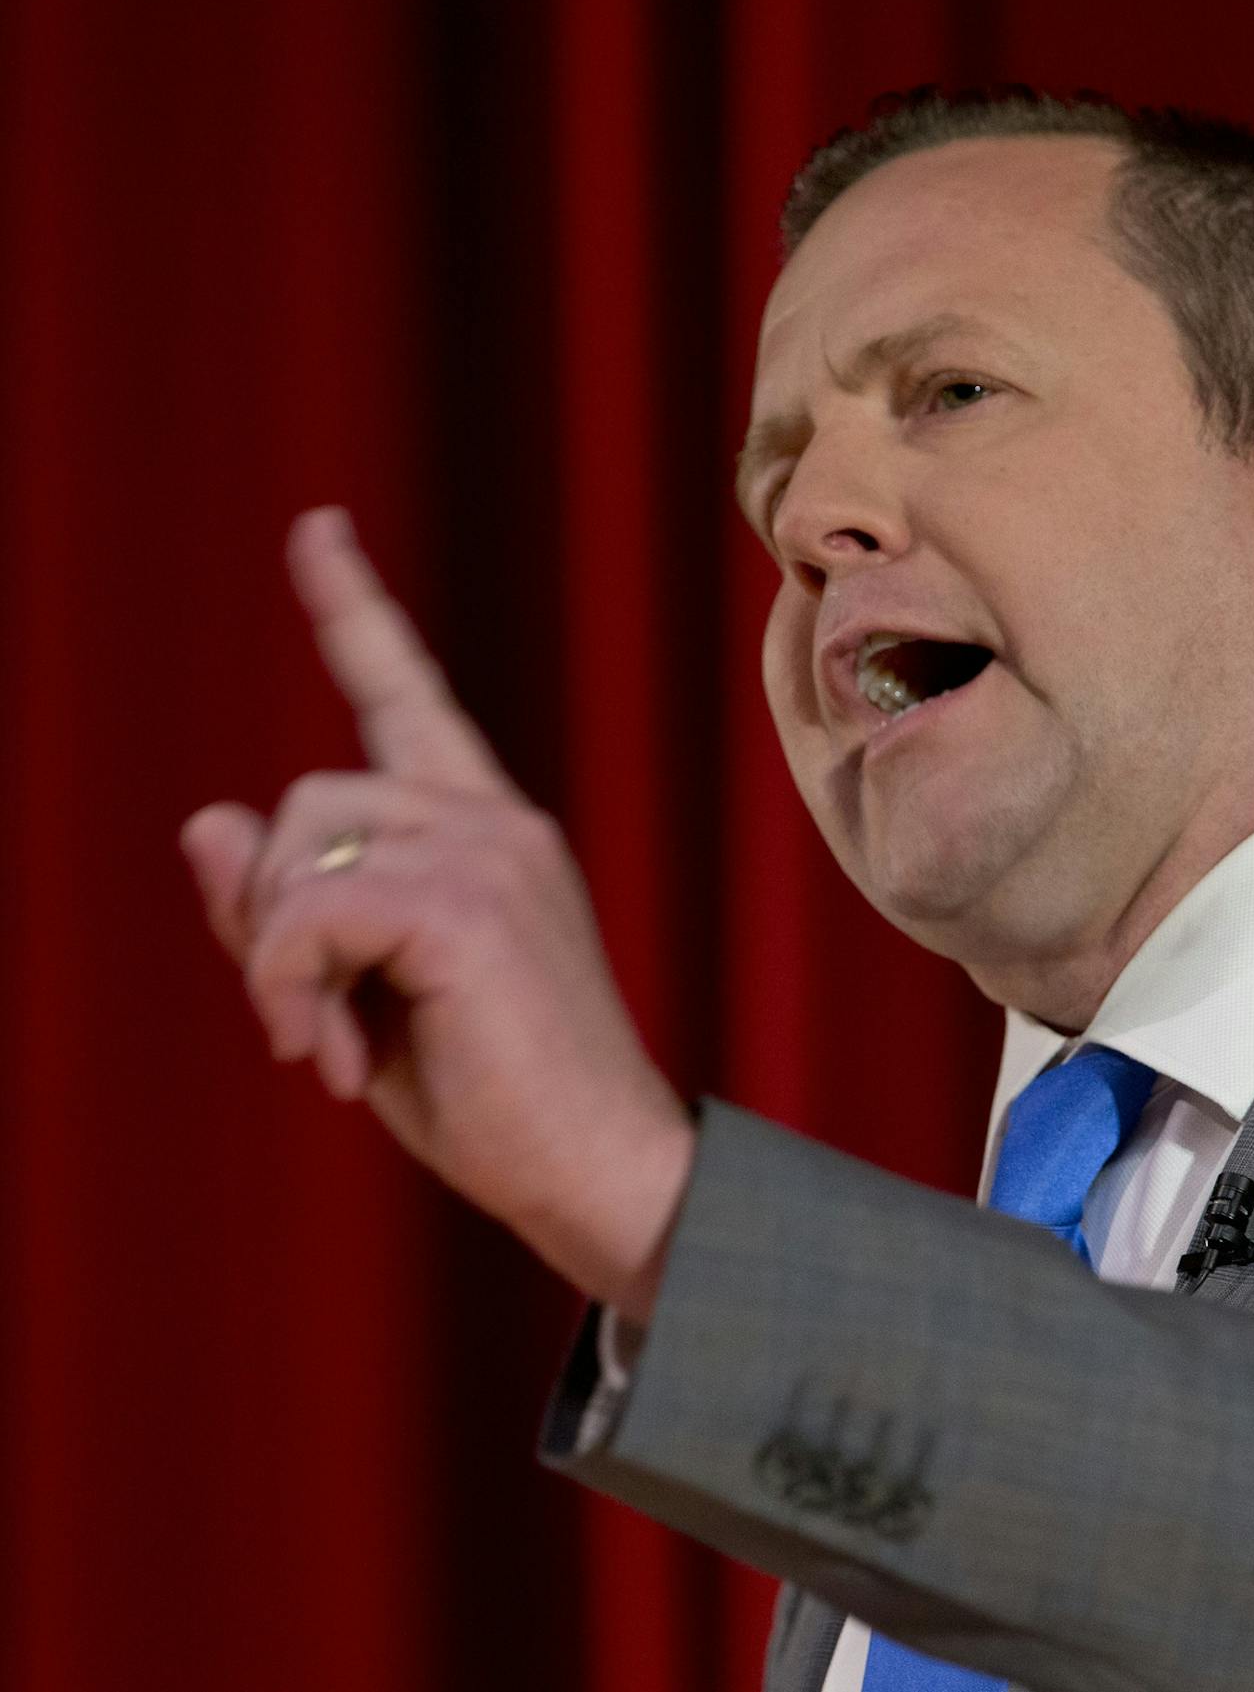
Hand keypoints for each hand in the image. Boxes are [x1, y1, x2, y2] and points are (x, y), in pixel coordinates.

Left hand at [179, 507, 693, 1318]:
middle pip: (311, 792)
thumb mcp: (363, 998)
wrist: (602, 1171)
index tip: (315, 529)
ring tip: (329, 1044)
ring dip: (279, 957)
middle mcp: (497, 821)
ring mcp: (493, 854)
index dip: (354, 608)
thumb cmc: (495, 1097)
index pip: (408, 695)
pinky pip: (312, 911)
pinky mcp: (469, 907)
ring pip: (302, 842)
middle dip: (273, 910)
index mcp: (487, 834)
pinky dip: (289, 986)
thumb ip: (285, 915)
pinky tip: (333, 1058)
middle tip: (308, 1023)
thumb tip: (205, 815)